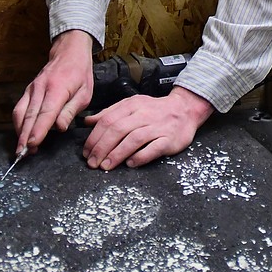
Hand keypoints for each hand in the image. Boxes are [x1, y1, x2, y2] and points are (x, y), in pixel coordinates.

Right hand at [13, 30, 94, 153]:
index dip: (38, 130)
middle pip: (29, 115)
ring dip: (19, 131)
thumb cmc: (79, 74)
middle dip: (24, 136)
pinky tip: (22, 134)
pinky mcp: (27, 90)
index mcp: (57, 88)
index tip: (32, 144)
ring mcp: (31, 88)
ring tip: (22, 148)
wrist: (69, 52)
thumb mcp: (85, 93)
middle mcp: (40, 88)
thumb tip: (60, 128)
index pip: (45, 113)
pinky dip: (18, 123)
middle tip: (22, 154)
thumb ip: (71, 111)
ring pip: (20, 112)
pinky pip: (19, 108)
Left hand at [82, 87, 212, 169]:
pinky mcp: (169, 139)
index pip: (108, 120)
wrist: (184, 109)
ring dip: (117, 154)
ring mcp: (157, 127)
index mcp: (132, 106)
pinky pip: (153, 148)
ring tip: (106, 166)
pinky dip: (141, 156)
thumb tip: (88, 122)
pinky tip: (130, 163)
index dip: (95, 137)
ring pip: (134, 139)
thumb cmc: (155, 110)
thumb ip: (109, 113)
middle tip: (93, 162)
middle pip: (118, 130)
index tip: (87, 151)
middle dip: (102, 148)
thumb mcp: (131, 105)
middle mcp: (143, 115)